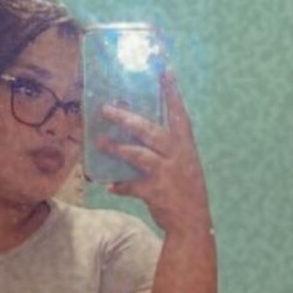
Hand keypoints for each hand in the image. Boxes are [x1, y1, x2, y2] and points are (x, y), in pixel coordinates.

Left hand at [97, 69, 211, 238]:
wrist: (193, 221)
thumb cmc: (186, 188)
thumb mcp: (185, 163)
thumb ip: (167, 148)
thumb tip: (140, 132)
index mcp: (185, 146)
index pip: (179, 114)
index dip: (172, 93)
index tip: (164, 70)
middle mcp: (177, 156)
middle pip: (150, 131)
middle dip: (127, 119)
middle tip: (106, 109)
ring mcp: (166, 174)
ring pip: (138, 155)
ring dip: (116, 148)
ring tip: (99, 141)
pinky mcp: (155, 192)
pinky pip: (131, 185)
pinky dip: (119, 185)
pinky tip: (109, 185)